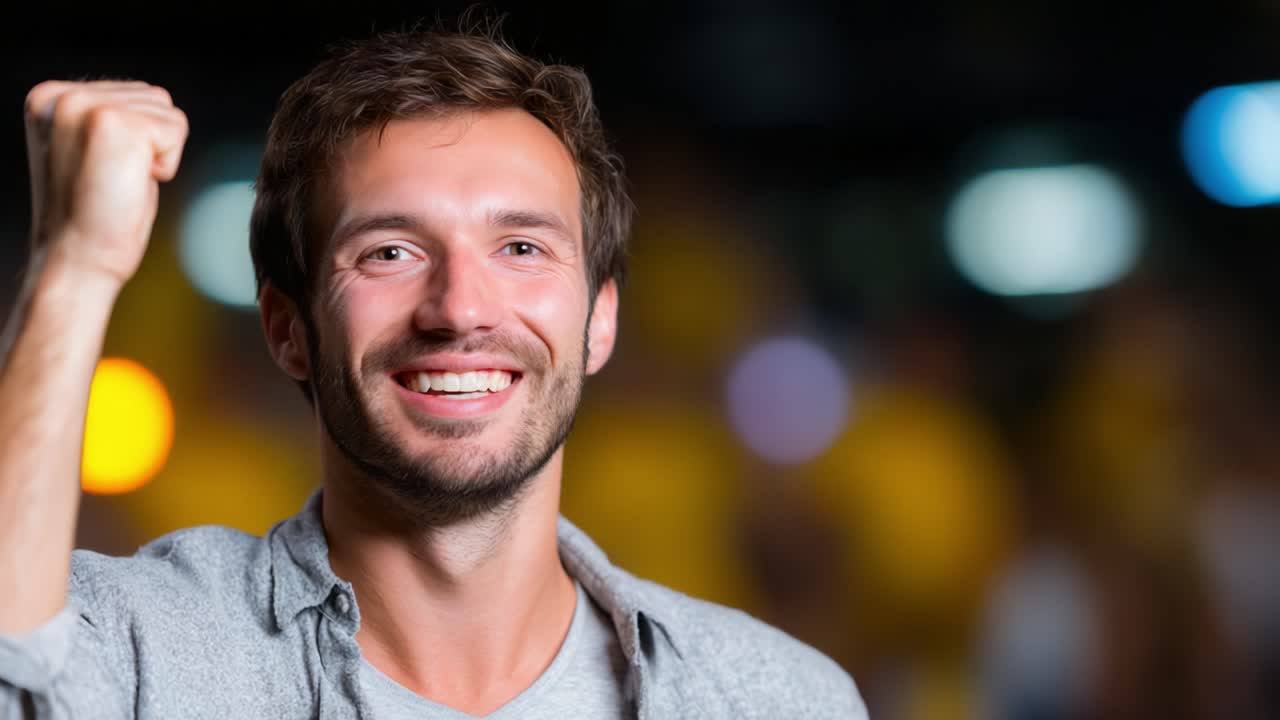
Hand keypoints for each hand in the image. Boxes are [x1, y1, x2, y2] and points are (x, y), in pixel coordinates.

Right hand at [23, 80, 188, 285]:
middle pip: (155, 98)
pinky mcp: (113, 121)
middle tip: (114, 180)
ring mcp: (84, 104)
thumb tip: (151, 99)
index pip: (134, 93)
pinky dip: (167, 164)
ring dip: (160, 153)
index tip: (104, 172)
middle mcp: (61, 95)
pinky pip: (176, 130)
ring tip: (120, 181)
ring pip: (169, 113)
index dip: (139, 140)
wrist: (77, 258)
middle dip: (152, 143)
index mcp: (51, 98)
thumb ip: (112, 118)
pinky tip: (132, 184)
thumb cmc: (93, 216)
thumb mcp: (94, 152)